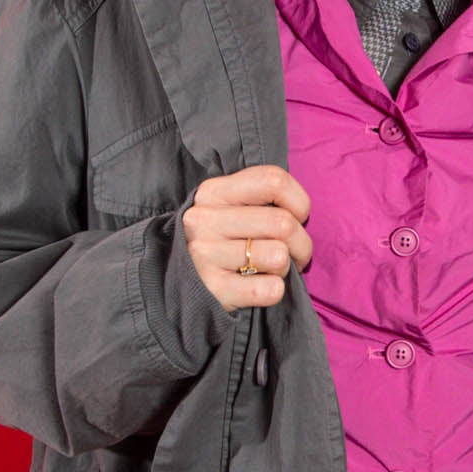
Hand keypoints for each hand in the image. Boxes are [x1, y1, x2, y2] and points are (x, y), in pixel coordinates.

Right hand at [182, 164, 313, 311]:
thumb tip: (301, 210)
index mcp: (212, 192)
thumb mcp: (225, 207)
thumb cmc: (216, 241)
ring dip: (286, 268)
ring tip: (272, 270)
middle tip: (295, 256)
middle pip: (283, 223)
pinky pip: (269, 289)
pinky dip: (275, 291)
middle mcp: (204, 220)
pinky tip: (260, 287)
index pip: (273, 180)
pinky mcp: (212, 290)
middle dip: (302, 244)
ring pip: (278, 256)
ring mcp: (204, 255)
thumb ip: (258, 197)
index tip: (298, 218)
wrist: (170, 282)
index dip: (299, 201)